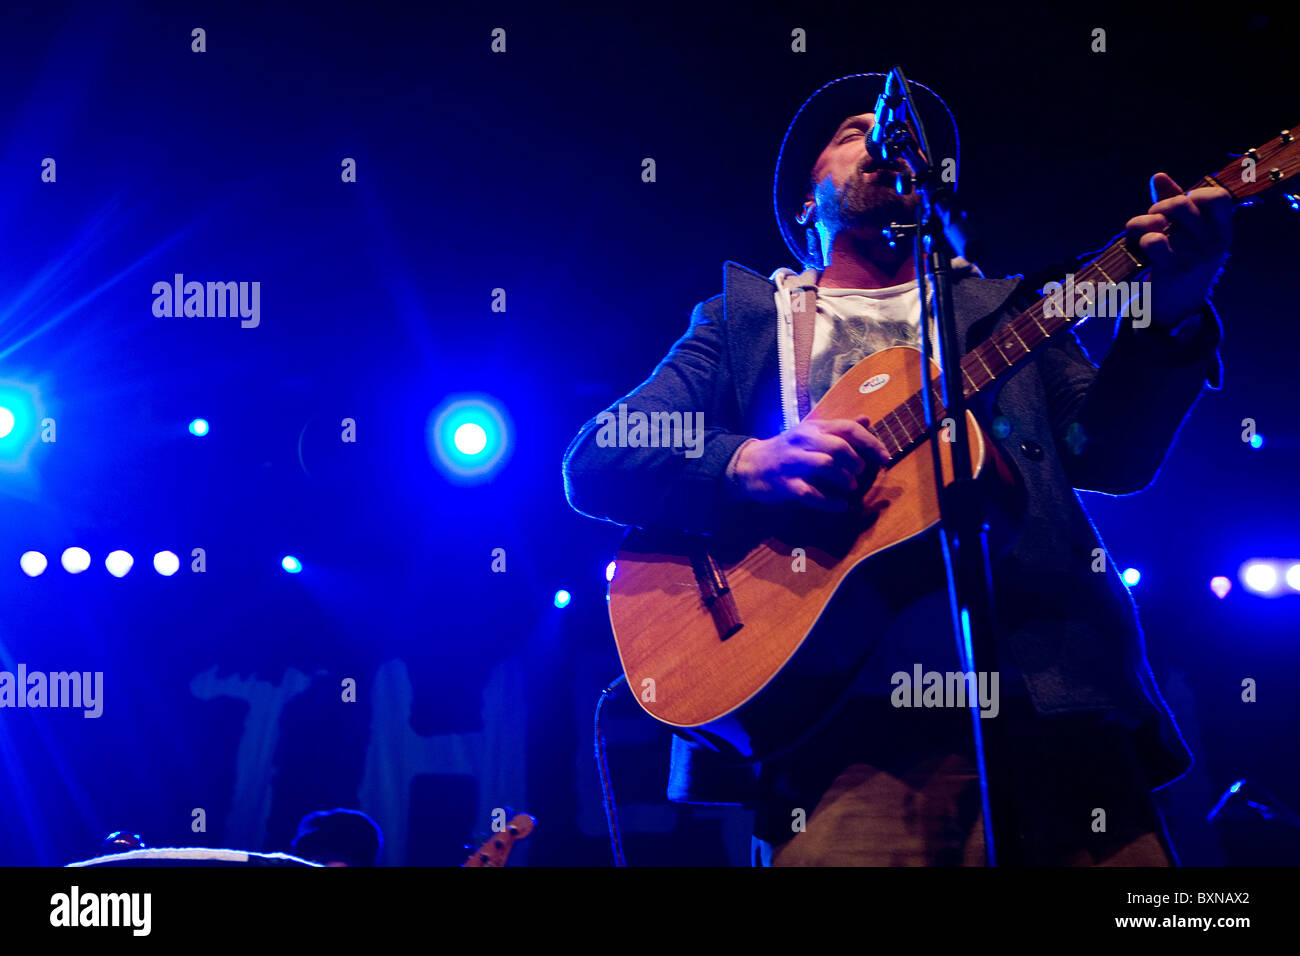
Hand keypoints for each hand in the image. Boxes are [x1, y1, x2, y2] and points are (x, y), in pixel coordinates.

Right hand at [733, 416, 891, 511]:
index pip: (847, 428)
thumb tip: (867, 419)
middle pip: (838, 446)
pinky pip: (810, 493)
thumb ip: (838, 428)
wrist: (750, 465)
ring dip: (844, 480)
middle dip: (856, 463)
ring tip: (850, 488)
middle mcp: (803, 442)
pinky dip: (829, 501)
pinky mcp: (785, 484)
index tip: (885, 458)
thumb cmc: (786, 450)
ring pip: (825, 465)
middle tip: (860, 474)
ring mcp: (793, 463)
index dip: (871, 443)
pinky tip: (839, 506)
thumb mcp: (810, 434)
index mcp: (813, 428)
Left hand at [1125, 172, 1231, 325]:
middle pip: (1181, 205)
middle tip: (1154, 217)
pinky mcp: (1172, 270)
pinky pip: (1154, 242)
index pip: (1218, 197)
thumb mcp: (1188, 231)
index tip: (1185, 203)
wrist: (1179, 306)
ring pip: (1160, 222)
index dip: (1196, 194)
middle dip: (1161, 206)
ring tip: (1142, 234)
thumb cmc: (1183, 260)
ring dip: (1142, 224)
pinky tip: (1141, 247)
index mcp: (1222, 229)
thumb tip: (1159, 176)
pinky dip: (1142, 239)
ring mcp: (1194, 257)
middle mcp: (1212, 242)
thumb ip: (1175, 201)